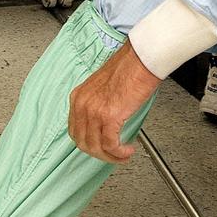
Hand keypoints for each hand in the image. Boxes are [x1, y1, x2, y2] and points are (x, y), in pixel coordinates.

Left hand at [68, 41, 158, 163]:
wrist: (141, 60)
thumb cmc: (129, 68)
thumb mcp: (103, 88)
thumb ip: (98, 104)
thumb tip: (104, 123)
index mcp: (78, 96)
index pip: (75, 130)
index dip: (88, 143)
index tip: (100, 146)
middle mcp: (82, 104)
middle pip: (82, 142)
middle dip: (98, 153)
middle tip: (113, 155)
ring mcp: (93, 111)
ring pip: (95, 147)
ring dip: (110, 156)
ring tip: (122, 155)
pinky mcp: (108, 116)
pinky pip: (110, 144)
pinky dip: (119, 152)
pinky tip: (127, 150)